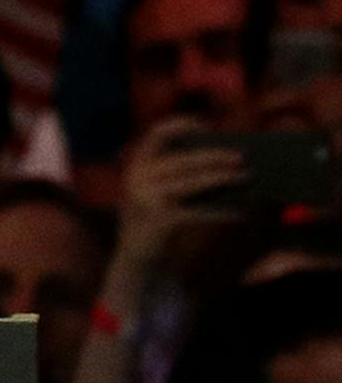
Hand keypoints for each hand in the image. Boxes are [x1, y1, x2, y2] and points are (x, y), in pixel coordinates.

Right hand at [114, 115, 246, 271]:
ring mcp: (146, 198)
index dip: (181, 125)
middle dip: (214, 156)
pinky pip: (197, 211)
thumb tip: (225, 161)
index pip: (157, 134)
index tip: (207, 127)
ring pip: (191, 182)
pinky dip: (220, 211)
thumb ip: (179, 174)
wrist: (135, 257)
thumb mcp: (159, 192)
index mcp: (138, 164)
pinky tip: (240, 213)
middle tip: (241, 156)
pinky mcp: (158, 219)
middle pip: (182, 159)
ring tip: (246, 177)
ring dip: (222, 178)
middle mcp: (138, 177)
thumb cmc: (157, 219)